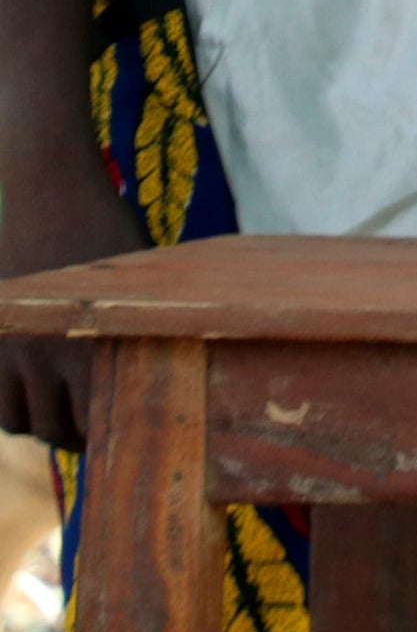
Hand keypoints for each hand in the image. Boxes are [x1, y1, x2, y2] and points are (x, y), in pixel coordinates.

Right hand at [0, 159, 146, 449]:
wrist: (49, 189)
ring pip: (24, 422)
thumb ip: (148, 323)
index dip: (119, 437)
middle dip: (83, 438)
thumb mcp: (142, 276)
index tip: (134, 442)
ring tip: (71, 418)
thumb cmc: (109, 228)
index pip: (104, 419)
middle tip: (103, 435)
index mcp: (97, 343)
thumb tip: (185, 361)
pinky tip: (41, 398)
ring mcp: (13, 350)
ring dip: (47, 426)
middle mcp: (49, 355)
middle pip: (59, 430)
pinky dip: (15, 411)